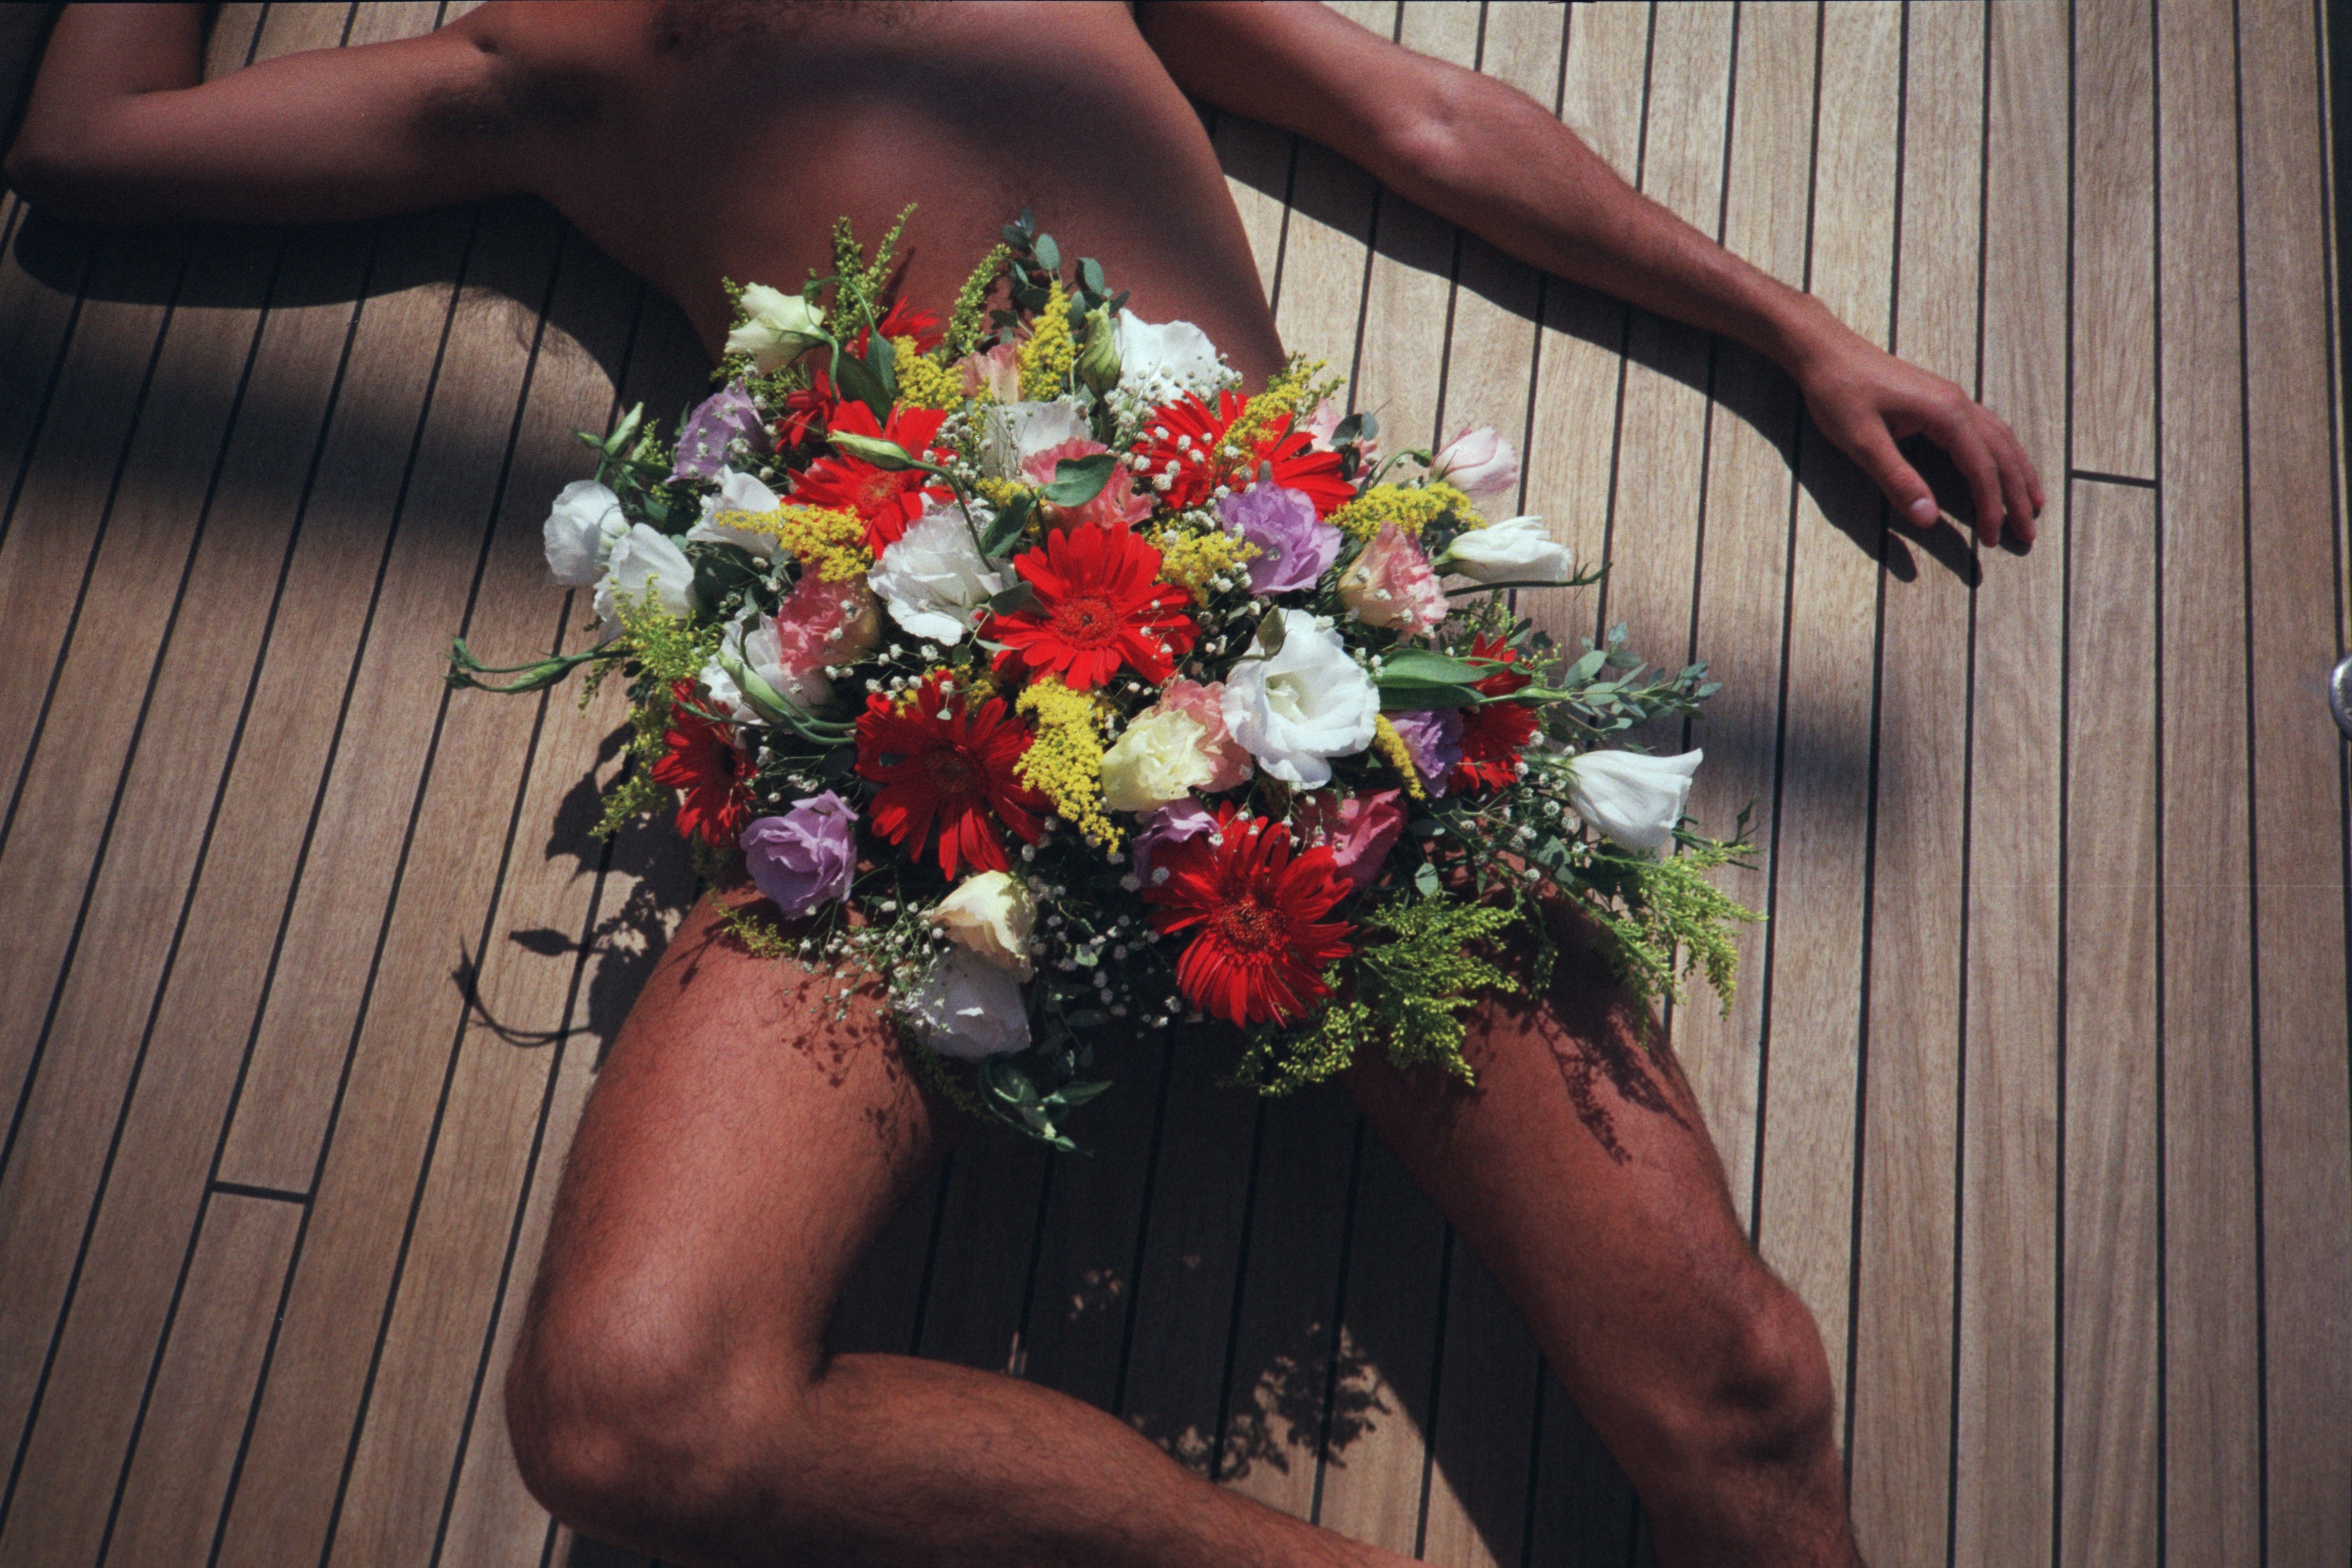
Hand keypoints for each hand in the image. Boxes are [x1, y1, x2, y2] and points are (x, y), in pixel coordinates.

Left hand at [1791, 320, 2044, 549]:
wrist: (1824, 350)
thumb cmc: (1838, 392)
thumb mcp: (1861, 441)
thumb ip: (1897, 479)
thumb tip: (1928, 519)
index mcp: (1945, 413)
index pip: (1982, 468)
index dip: (1991, 507)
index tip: (1993, 539)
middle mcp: (1958, 402)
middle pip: (2001, 453)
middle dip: (2017, 495)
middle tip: (2028, 534)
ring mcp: (1951, 397)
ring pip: (2000, 438)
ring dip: (2018, 472)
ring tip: (2033, 503)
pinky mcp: (1939, 398)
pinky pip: (1985, 428)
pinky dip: (2001, 453)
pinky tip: (2004, 466)